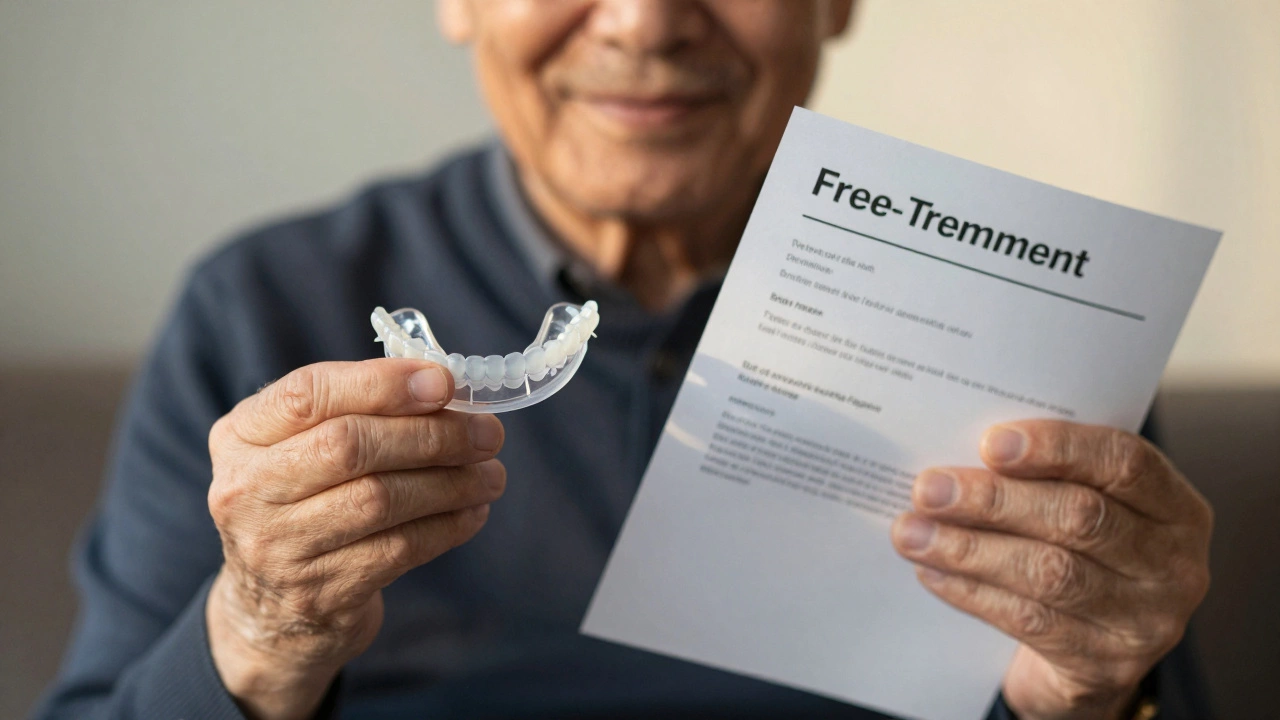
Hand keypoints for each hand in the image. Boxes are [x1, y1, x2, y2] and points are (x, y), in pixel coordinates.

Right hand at [204, 359, 504, 719]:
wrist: (268, 611)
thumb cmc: (302, 505)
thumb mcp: (300, 448)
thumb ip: (357, 410)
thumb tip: (443, 387)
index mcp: (241, 437)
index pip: (308, 393)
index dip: (382, 383)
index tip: (444, 382)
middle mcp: (247, 491)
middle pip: (349, 446)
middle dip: (432, 434)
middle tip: (488, 433)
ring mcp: (278, 548)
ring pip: (380, 500)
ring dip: (451, 483)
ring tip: (492, 474)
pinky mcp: (318, 593)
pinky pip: (399, 549)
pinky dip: (448, 526)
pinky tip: (474, 510)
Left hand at [891, 420, 1211, 719]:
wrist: (1091, 657)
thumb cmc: (1079, 556)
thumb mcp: (1083, 508)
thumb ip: (1046, 476)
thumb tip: (956, 446)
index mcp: (1176, 508)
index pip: (1125, 462)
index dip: (1058, 447)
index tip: (990, 442)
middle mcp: (1174, 565)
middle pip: (1080, 517)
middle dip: (995, 499)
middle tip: (928, 488)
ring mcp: (1146, 621)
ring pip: (1049, 572)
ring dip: (969, 548)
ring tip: (911, 532)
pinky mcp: (1106, 665)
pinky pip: (1028, 620)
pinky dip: (971, 591)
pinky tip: (932, 570)